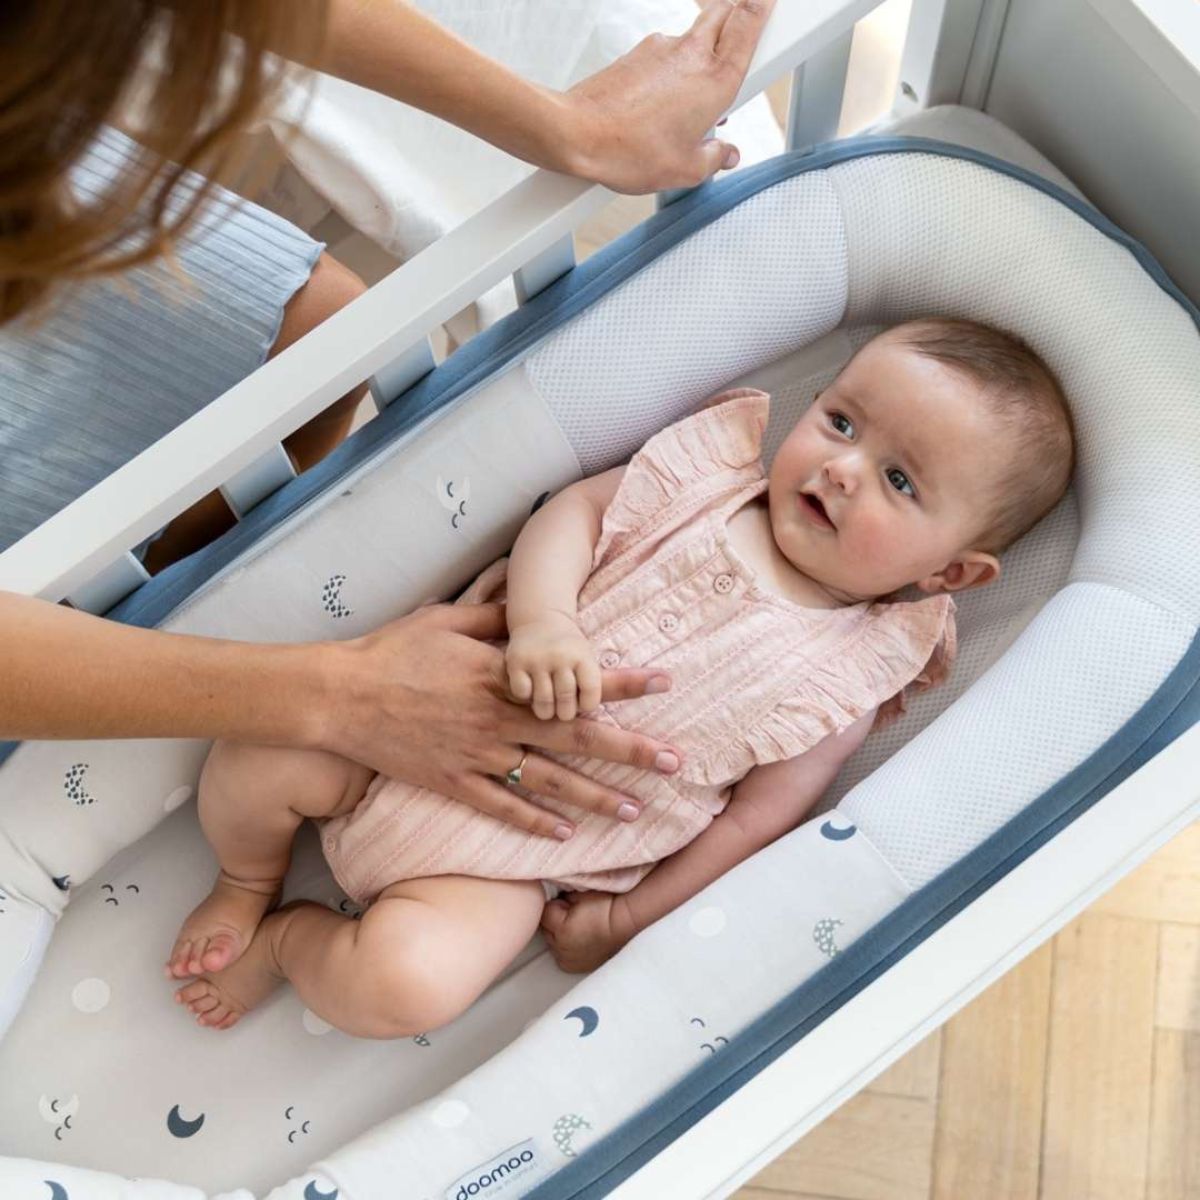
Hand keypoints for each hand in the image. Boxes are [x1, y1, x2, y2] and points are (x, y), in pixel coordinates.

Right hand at [312, 601, 681, 839]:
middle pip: (577, 738)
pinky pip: (502, 806)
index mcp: (503, 676)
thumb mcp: (447, 618)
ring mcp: (477, 756)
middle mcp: (499, 720)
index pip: (575, 680)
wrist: (339, 697)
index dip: (623, 683)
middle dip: (630, 751)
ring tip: (634, 812)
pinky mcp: (453, 782)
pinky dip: (533, 823)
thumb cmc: (391, 651)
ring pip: (549, 781)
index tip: (665, 683)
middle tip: (673, 763)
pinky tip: (563, 837)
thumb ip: (495, 614)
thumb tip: (530, 602)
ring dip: (594, 797)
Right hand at [506, 610, 600, 720]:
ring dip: (545, 710)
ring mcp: (537, 659)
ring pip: (543, 703)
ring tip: (546, 705)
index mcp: (583, 657)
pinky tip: (527, 690)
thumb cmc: (570, 650)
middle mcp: (561, 656)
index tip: (582, 704)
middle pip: (566, 704)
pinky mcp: (515, 662)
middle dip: (564, 713)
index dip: (586, 706)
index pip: (591, 697)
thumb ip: (596, 686)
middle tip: (561, 709)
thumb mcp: (588, 660)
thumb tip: (604, 714)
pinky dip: (525, 697)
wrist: (541, 619)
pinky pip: (522, 694)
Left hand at [540, 890, 638, 972]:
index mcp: (561, 930)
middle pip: (546, 929)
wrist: (627, 923)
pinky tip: (580, 938)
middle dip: (556, 919)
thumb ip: (561, 896)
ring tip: (579, 925)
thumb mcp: (579, 893)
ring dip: (559, 934)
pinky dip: (567, 946)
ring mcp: (569, 961)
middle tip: (574, 912)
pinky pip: (562, 954)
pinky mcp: (575, 967)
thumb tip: (553, 898)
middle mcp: (562, 950)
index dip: (557, 904)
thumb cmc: (607, 905)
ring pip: (552, 943)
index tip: (569, 901)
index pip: (545, 912)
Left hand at [558, 0, 776, 192]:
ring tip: (700, 84)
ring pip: (694, 34)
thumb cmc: (629, 151)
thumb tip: (725, 154)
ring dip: (703, 47)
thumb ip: (714, 159)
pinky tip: (665, 99)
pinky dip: (673, 67)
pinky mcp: (636, 54)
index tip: (769, 0)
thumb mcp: (685, 170)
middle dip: (738, 12)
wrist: (578, 135)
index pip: (748, 24)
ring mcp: (660, 48)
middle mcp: (691, 54)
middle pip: (724, 13)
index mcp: (715, 80)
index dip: (762, 7)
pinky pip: (665, 53)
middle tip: (745, 21)